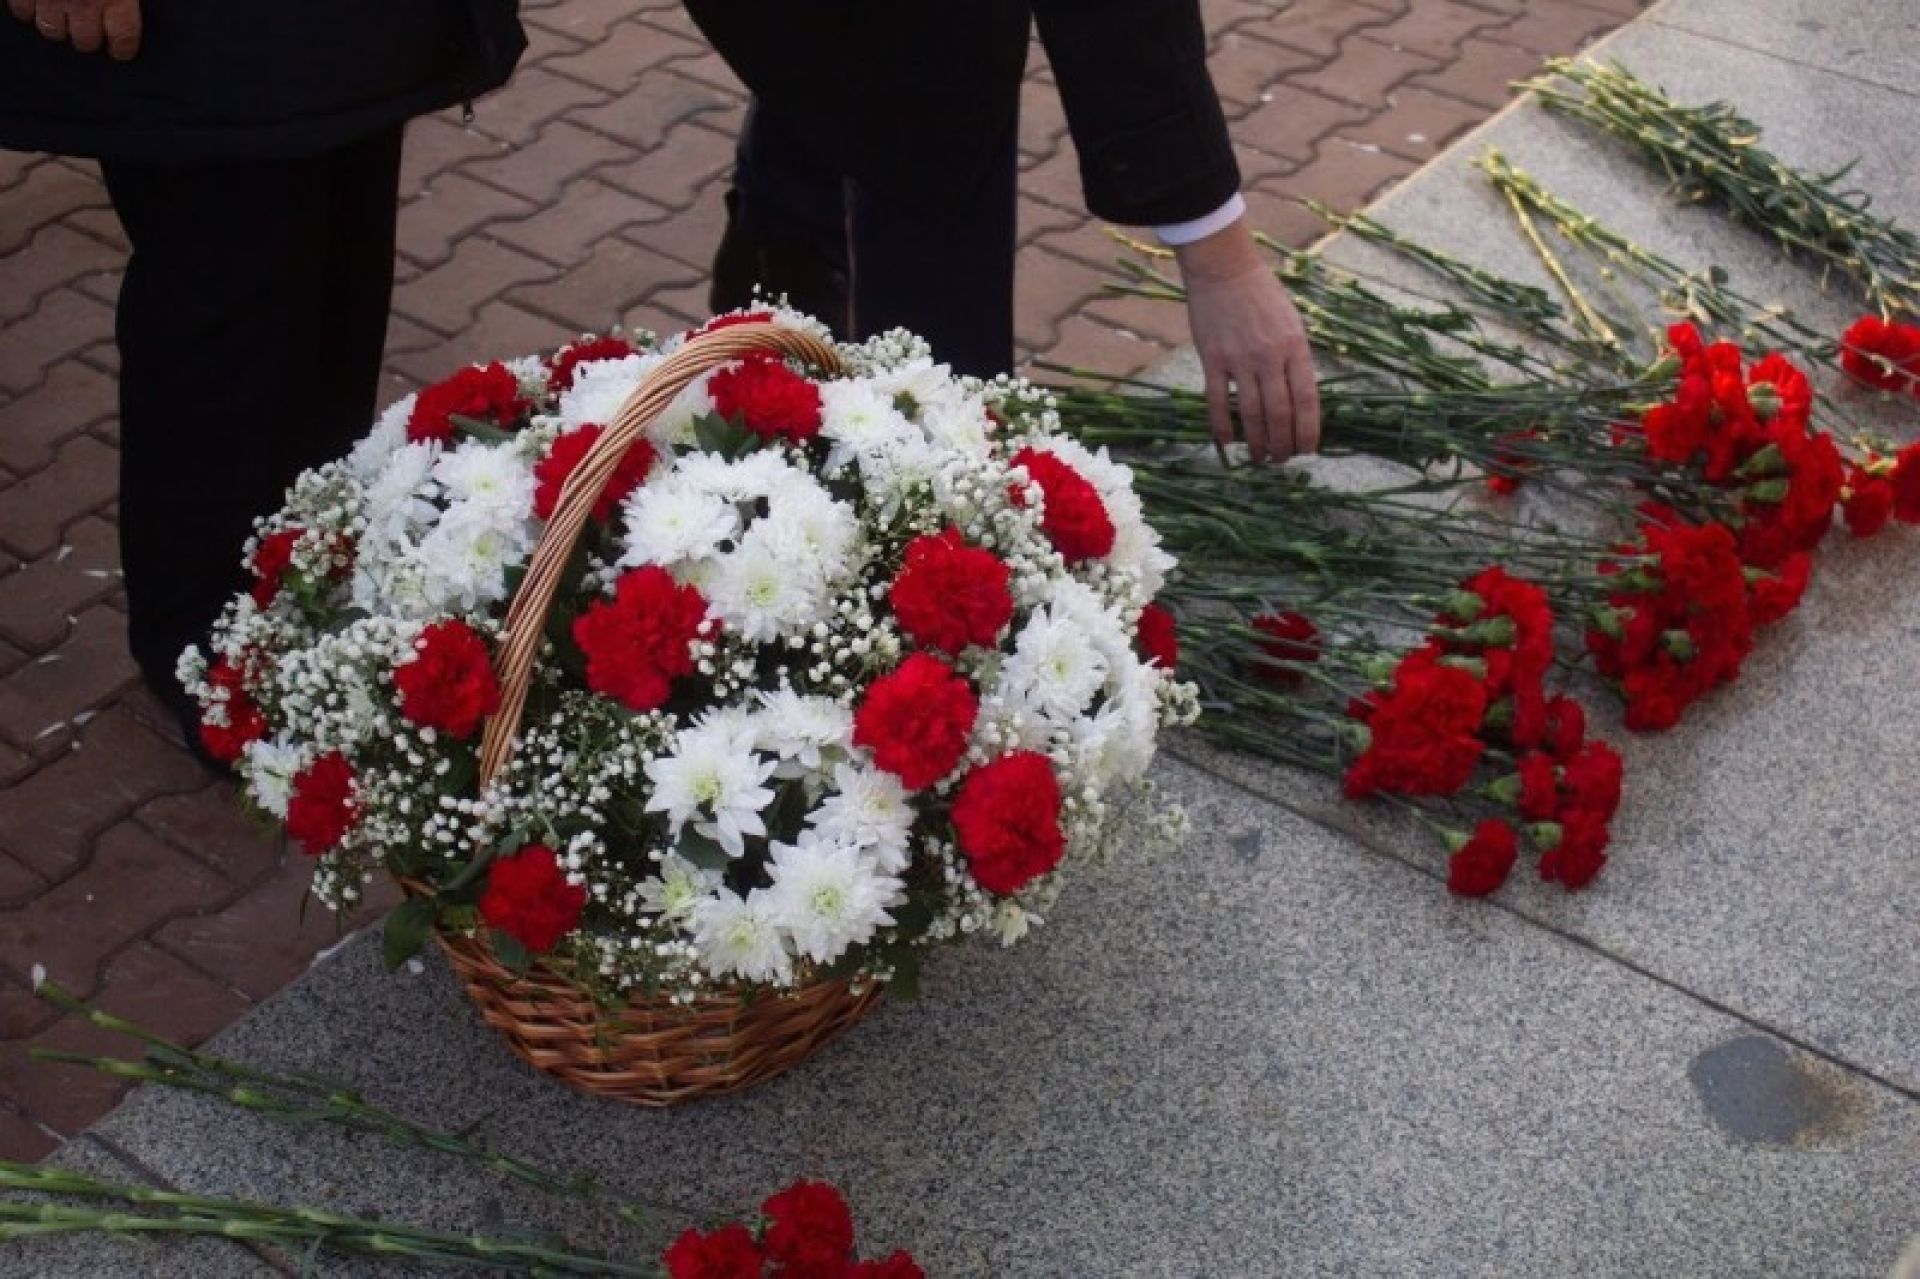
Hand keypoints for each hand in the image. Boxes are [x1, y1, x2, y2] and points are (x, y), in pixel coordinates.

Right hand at [8, 0, 141, 58]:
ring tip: (60, 15)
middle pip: (85, 41)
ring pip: (52, 31)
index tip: (119, 49)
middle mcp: (84, 2)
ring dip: (57, 25)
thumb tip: (126, 17)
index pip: (123, 39)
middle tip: (86, 29)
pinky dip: (28, 10)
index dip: (122, 47)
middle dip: (87, 37)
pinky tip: (35, 3)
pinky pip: (22, 12)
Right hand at [1174, 217, 1321, 463]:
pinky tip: (1228, 443)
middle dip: (1283, 444)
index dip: (1308, 431)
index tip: (1308, 450)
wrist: (1224, 268)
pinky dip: (1223, 426)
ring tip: (1260, 458)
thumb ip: (1296, 358)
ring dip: (1257, 442)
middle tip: (1282, 460)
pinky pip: (1218, 402)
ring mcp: (1239, 359)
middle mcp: (1270, 356)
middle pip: (1279, 413)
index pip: (1306, 400)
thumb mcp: (1292, 322)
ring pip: (1251, 413)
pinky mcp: (1212, 359)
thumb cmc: (1262, 293)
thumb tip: (1299, 398)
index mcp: (1295, 347)